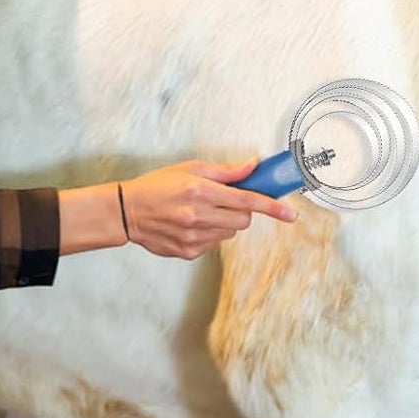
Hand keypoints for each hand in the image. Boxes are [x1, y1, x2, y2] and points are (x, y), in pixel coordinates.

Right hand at [120, 158, 296, 259]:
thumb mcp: (190, 168)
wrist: (128, 212)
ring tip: (202, 212)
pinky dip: (211, 234)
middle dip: (242, 210)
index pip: (247, 200)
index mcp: (201, 191)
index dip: (272, 207)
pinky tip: (191, 225)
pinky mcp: (188, 252)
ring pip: (230, 232)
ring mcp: (194, 237)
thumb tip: (253, 165)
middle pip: (243, 219)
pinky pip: (214, 244)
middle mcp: (199, 216)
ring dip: (225, 222)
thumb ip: (226, 171)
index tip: (290, 213)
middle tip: (225, 201)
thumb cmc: (157, 186)